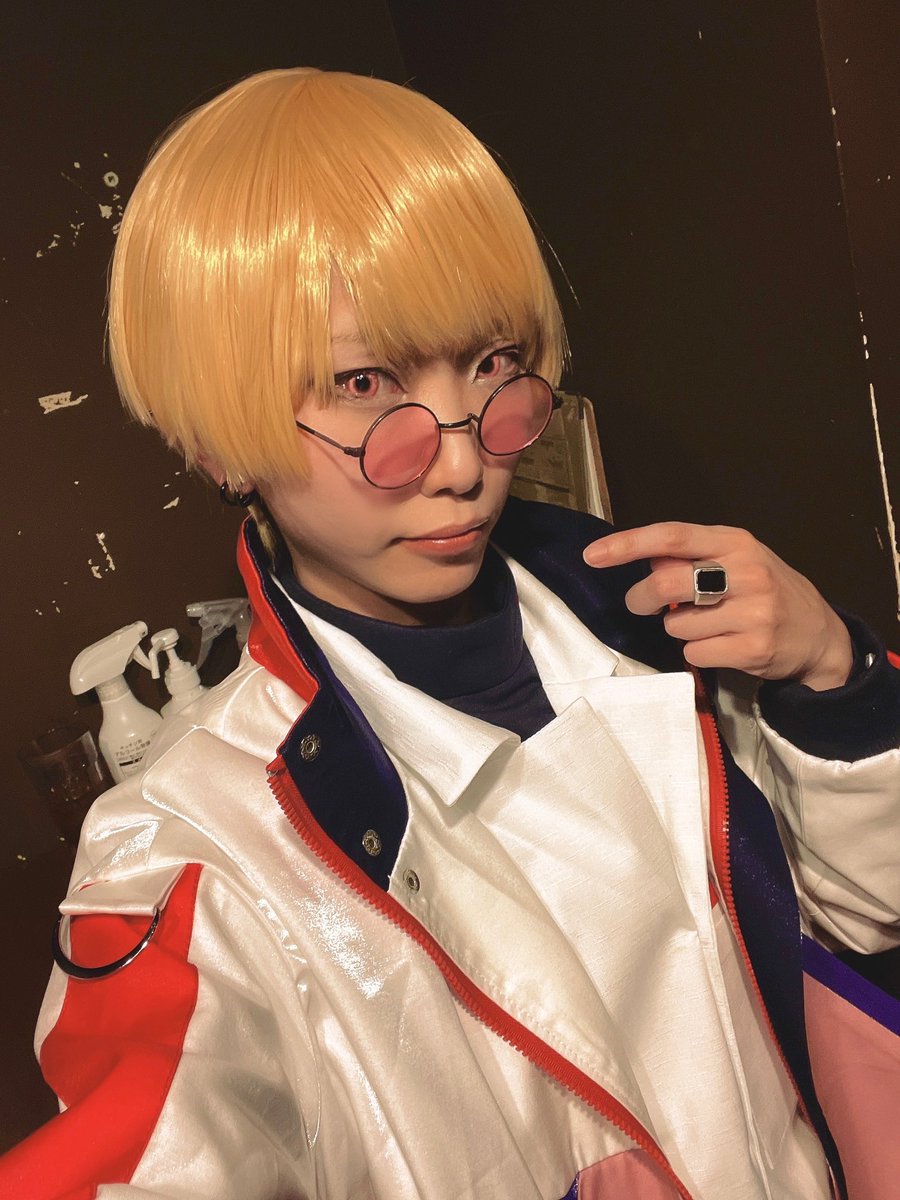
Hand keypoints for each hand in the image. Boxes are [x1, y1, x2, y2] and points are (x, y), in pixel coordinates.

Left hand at [583, 522, 852, 689]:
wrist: (819, 635)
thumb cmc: (765, 591)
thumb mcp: (736, 561)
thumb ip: (692, 558)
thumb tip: (645, 561)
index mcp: (735, 542)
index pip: (671, 537)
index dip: (628, 545)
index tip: (592, 556)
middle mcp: (746, 572)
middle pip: (666, 584)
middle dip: (641, 598)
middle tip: (641, 604)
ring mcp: (753, 611)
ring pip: (677, 624)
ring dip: (678, 628)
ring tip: (706, 625)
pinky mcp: (754, 648)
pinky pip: (695, 652)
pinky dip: (697, 652)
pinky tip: (720, 646)